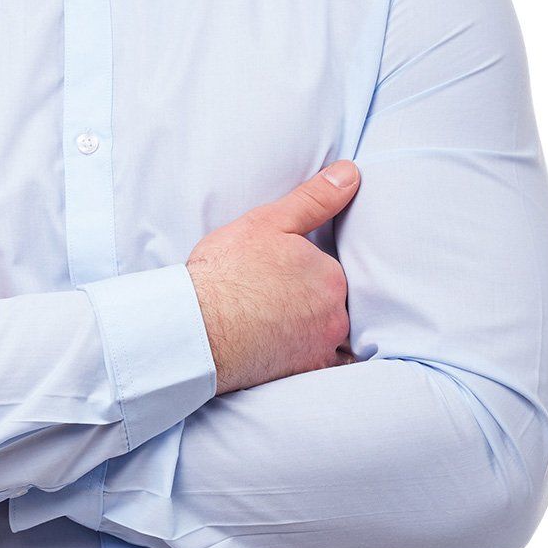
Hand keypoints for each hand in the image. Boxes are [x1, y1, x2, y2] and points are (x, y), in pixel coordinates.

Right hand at [186, 160, 360, 394]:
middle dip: (313, 299)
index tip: (281, 270)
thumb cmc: (227, 271)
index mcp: (330, 274)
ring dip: (315, 329)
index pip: (330, 269)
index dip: (306, 268)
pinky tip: (289, 351)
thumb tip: (351, 173)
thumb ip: (315, 199)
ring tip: (281, 323)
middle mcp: (335, 314)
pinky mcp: (304, 374)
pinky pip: (323, 367)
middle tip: (277, 295)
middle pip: (334, 303)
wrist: (196, 327)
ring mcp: (321, 347)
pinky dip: (311, 357)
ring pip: (330, 334)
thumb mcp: (269, 221)